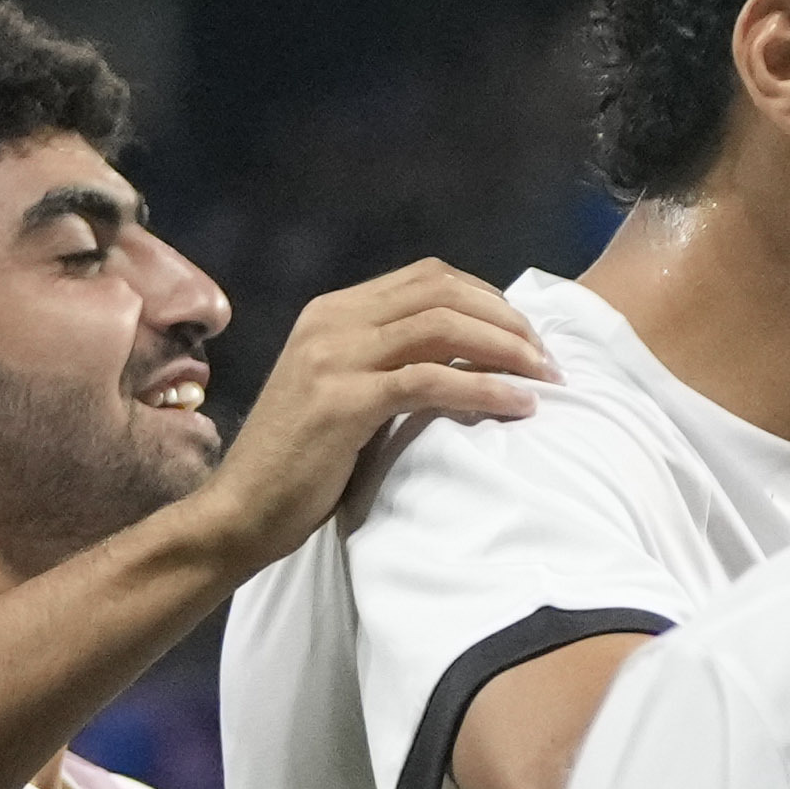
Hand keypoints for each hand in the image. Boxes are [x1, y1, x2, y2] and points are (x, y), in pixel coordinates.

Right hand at [200, 262, 556, 561]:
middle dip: (507, 319)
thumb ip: (386, 361)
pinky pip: (432, 380)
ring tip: (545, 378)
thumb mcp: (341, 392)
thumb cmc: (299, 461)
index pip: (427, 277)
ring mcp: (334, 358)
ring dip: (507, 348)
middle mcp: (332, 322)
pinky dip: (485, 388)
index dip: (487, 297)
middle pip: (442, 292)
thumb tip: (463, 354)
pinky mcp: (344, 402)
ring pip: (443, 326)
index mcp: (332, 312)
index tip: (525, 334)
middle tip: (547, 357)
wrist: (242, 510)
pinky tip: (518, 406)